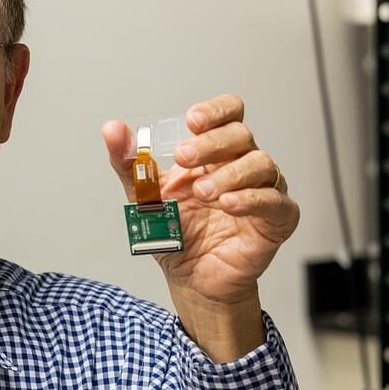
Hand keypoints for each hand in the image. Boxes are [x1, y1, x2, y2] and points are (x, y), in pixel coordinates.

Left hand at [103, 95, 298, 354]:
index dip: (215, 110)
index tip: (192, 120)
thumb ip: (129, 162)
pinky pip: (275, 202)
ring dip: (230, 173)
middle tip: (184, 158)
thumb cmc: (175, 233)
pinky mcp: (277, 220)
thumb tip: (112, 128)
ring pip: (261, 163)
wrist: (190, 279)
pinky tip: (228, 205)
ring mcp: (263, 190)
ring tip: (202, 192)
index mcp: (214, 153)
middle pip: (241, 134)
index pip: (228, 113)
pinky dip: (251, 200)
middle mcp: (242, 166)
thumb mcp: (144, 195)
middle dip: (211, 143)